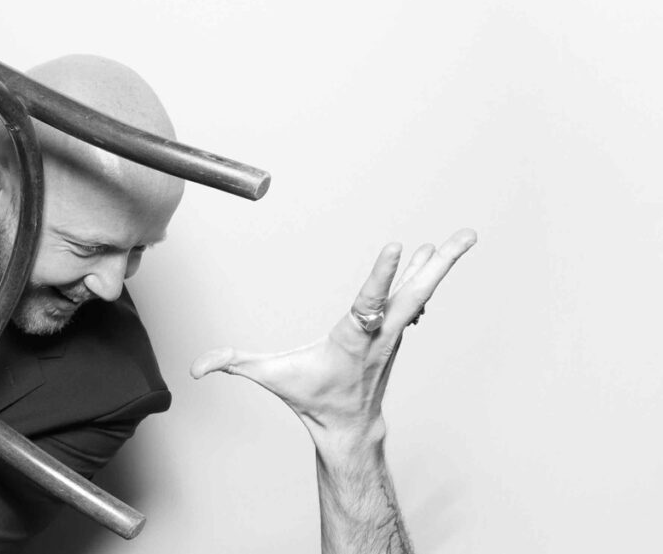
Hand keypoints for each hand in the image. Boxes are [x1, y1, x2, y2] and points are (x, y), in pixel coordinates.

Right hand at [190, 229, 476, 447]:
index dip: (382, 276)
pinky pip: (416, 295)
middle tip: (466, 237)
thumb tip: (196, 368)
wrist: (349, 426)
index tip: (396, 246)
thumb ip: (233, 365)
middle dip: (440, 266)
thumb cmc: (312, 398)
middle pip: (415, 293)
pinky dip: (429, 273)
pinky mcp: (396, 327)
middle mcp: (381, 332)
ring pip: (422, 291)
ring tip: (464, 237)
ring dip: (442, 264)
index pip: (368, 304)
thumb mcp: (271, 379)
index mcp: (352, 340)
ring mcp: (394, 330)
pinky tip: (437, 254)